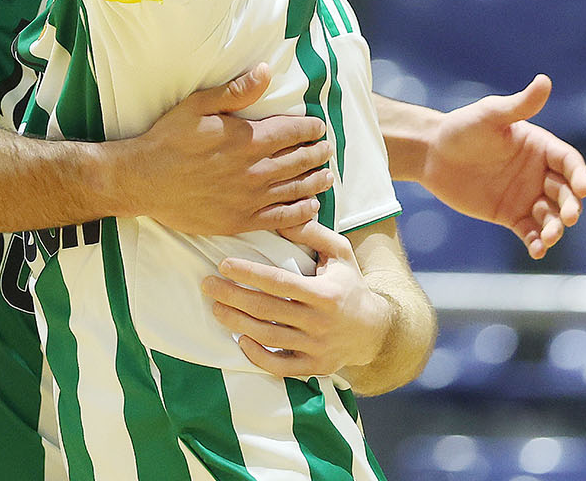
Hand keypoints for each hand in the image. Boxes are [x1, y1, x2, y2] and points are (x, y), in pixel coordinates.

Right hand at [117, 65, 333, 235]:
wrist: (144, 180)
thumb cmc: (168, 140)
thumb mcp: (198, 105)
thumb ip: (236, 91)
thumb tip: (266, 71)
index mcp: (247, 139)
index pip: (292, 132)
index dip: (310, 128)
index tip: (318, 127)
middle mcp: (254, 170)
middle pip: (299, 161)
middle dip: (317, 153)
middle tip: (326, 149)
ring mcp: (250, 198)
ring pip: (295, 189)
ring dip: (316, 182)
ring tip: (327, 176)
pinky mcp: (241, 220)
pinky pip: (281, 218)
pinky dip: (301, 213)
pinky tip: (311, 207)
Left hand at [201, 219, 390, 378]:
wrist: (377, 330)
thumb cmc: (351, 286)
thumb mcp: (340, 253)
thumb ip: (312, 233)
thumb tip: (283, 217)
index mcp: (325, 293)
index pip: (278, 282)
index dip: (248, 273)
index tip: (224, 264)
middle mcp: (320, 322)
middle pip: (267, 310)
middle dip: (232, 296)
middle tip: (208, 285)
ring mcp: (317, 348)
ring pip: (268, 337)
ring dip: (237, 322)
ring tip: (216, 308)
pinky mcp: (314, 367)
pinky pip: (280, 366)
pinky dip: (257, 355)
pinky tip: (241, 339)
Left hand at [420, 74, 585, 258]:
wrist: (431, 153)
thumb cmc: (462, 128)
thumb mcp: (490, 115)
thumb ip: (518, 105)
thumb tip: (544, 81)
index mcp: (540, 147)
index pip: (569, 163)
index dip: (579, 175)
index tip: (582, 189)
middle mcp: (538, 173)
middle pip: (565, 193)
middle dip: (570, 206)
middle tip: (567, 218)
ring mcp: (526, 195)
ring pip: (550, 216)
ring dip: (555, 228)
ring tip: (548, 237)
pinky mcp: (510, 215)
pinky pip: (529, 231)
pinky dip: (536, 242)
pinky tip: (536, 250)